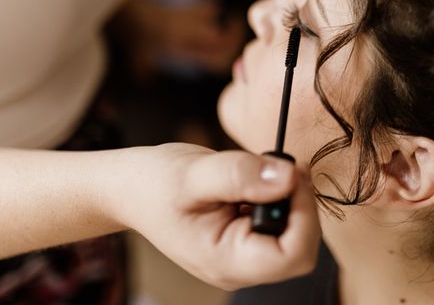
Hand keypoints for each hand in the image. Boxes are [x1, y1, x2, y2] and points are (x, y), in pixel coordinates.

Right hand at [109, 144, 320, 289]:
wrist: (130, 188)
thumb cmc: (153, 184)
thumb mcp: (194, 173)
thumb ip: (240, 175)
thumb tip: (287, 177)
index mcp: (226, 261)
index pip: (293, 254)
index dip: (304, 214)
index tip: (292, 175)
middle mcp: (238, 266)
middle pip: (300, 248)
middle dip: (301, 205)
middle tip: (286, 168)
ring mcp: (241, 255)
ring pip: (295, 236)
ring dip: (292, 200)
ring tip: (268, 171)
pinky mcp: (243, 238)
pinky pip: (279, 225)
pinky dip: (280, 198)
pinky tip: (261, 178)